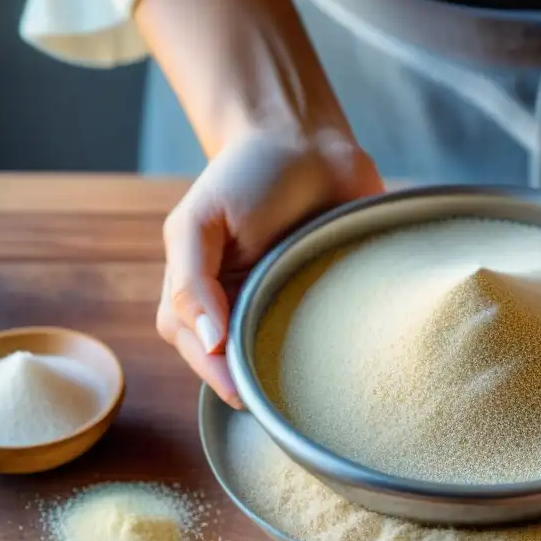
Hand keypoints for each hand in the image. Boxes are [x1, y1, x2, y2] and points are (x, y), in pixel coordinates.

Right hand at [157, 128, 382, 406]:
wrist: (307, 140)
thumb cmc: (247, 175)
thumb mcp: (199, 221)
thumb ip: (190, 281)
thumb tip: (208, 343)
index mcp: (203, 295)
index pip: (199, 349)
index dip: (217, 374)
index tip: (242, 393)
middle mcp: (243, 307)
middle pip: (241, 363)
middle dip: (257, 382)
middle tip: (279, 400)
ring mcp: (287, 305)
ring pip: (284, 357)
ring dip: (294, 372)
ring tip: (313, 389)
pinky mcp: (329, 299)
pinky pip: (331, 338)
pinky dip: (337, 351)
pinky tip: (349, 363)